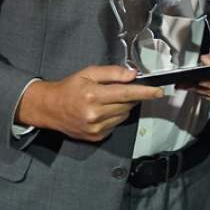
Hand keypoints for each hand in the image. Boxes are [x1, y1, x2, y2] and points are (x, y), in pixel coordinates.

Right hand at [17, 65, 162, 141]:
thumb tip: (132, 75)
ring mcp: (96, 128)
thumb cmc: (69, 88)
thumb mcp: (88, 73)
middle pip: (127, 105)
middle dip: (130, 96)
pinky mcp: (96, 137)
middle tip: (119, 90)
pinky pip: (115, 125)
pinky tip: (101, 111)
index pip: (126, 93)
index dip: (145, 92)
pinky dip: (114, 117)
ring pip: (123, 116)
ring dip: (122, 107)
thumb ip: (112, 73)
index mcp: (93, 95)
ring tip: (106, 100)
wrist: (50, 108)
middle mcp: (95, 114)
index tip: (158, 92)